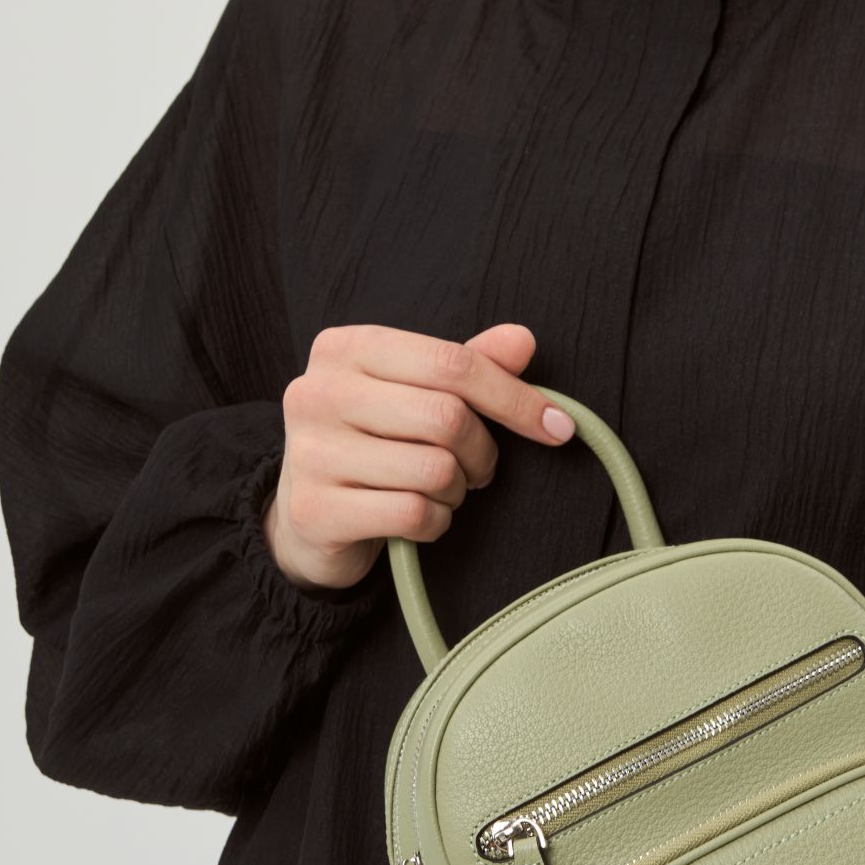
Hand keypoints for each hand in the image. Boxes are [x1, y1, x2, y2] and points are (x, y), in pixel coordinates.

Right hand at [262, 320, 575, 591]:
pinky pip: (413, 513)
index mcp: (346, 348)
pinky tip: (421, 519)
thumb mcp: (415, 395)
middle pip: (446, 417)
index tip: (557, 427)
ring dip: (456, 491)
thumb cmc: (372, 446)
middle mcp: (318, 392)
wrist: (307, 517)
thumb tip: (524, 341)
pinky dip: (436, 523)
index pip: (452, 363)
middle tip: (479, 470)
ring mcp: (310, 452)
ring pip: (434, 470)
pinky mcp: (315, 509)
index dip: (514, 397)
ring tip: (441, 492)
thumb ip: (467, 366)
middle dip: (482, 452)